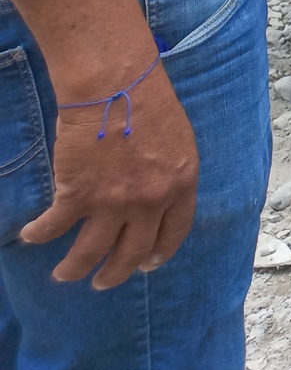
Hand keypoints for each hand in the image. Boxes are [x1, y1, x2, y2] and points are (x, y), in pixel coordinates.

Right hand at [20, 61, 197, 287]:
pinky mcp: (78, 195)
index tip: (147, 265)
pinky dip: (39, 234)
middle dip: (116, 273)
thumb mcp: (178, 143)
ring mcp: (113, 202)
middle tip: (103, 282)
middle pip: (132, 252)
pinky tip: (31, 236)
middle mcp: (150, 201)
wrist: (116, 86)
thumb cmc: (149, 103)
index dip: (159, 253)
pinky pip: (54, 227)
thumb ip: (169, 174)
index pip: (174, 232)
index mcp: (181, 185)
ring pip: (90, 252)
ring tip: (65, 275)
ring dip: (74, 269)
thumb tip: (156, 196)